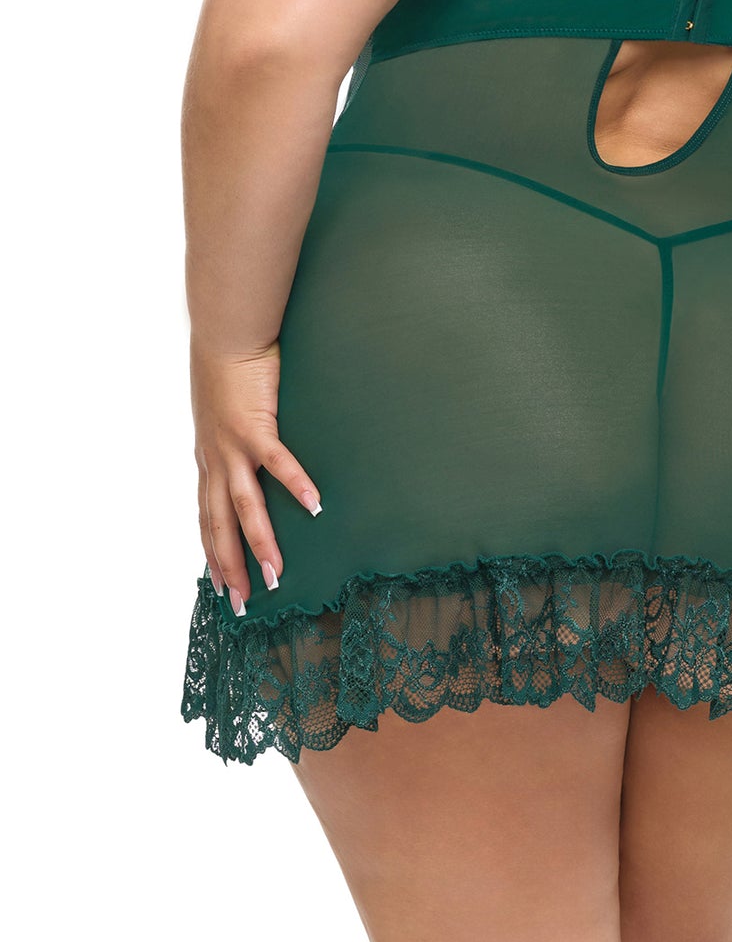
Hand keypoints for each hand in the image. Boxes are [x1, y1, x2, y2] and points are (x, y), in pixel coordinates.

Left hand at [190, 336, 321, 614]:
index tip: (220, 587)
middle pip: (220, 525)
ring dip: (260, 543)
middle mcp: (216, 460)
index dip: (212, 553)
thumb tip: (253, 454)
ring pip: (245, 506)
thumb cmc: (229, 369)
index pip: (207, 517)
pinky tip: (314, 504)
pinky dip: (295, 484)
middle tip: (244, 605)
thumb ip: (236, 438)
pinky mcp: (256, 425)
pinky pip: (278, 462)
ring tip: (275, 575)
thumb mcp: (224, 414)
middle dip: (231, 567)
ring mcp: (233, 445)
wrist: (224, 336)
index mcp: (209, 460)